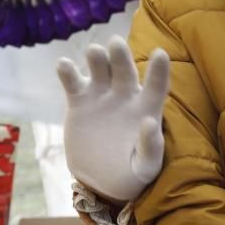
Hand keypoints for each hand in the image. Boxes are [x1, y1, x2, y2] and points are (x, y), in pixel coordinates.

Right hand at [57, 35, 169, 201]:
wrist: (102, 180)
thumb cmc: (132, 174)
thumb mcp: (145, 167)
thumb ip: (150, 147)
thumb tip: (149, 122)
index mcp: (147, 110)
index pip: (156, 87)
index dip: (159, 71)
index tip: (161, 54)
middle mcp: (126, 97)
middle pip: (125, 71)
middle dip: (121, 56)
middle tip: (116, 43)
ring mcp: (102, 97)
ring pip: (100, 70)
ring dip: (97, 59)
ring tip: (94, 51)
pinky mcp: (80, 103)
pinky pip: (74, 84)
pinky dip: (68, 73)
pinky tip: (63, 65)